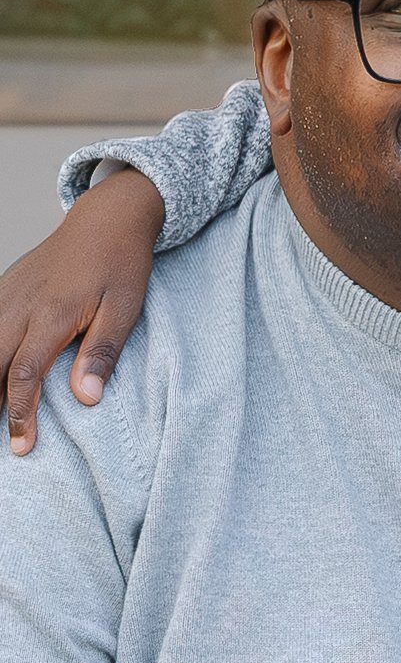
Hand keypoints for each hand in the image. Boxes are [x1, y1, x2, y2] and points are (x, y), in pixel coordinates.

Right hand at [2, 169, 163, 454]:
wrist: (107, 216)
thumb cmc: (121, 263)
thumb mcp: (126, 307)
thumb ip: (102, 351)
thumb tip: (85, 399)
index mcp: (52, 314)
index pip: (23, 375)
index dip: (19, 414)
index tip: (23, 445)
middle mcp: (21, 305)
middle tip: (2, 437)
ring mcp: (7, 294)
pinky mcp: (4, 287)